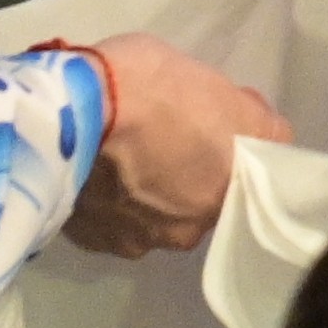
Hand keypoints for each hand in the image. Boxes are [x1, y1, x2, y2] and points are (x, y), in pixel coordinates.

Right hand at [58, 33, 290, 254]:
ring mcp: (135, 240)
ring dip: (140, 193)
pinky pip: (107, 222)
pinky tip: (92, 170)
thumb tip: (256, 125)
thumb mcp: (217, 86)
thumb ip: (245, 118)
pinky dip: (104, 201)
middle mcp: (185, 231)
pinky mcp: (90, 241)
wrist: (70, 112)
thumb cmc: (149, 89)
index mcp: (222, 195)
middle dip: (181, 177)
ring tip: (116, 155)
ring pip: (148, 217)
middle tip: (157, 139)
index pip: (236, 179)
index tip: (205, 129)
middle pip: (192, 203)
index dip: (222, 153)